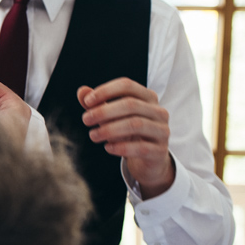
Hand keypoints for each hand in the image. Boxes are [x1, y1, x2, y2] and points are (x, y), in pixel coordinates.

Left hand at [79, 78, 174, 195]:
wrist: (148, 158)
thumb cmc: (127, 131)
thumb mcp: (111, 116)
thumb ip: (97, 103)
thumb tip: (82, 91)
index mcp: (148, 97)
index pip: (127, 85)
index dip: (105, 91)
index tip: (87, 102)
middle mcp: (159, 111)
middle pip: (131, 104)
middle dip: (104, 111)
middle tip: (86, 120)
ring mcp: (162, 131)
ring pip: (136, 125)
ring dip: (109, 130)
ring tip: (93, 135)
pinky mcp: (160, 151)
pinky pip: (141, 147)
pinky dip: (121, 147)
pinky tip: (108, 148)